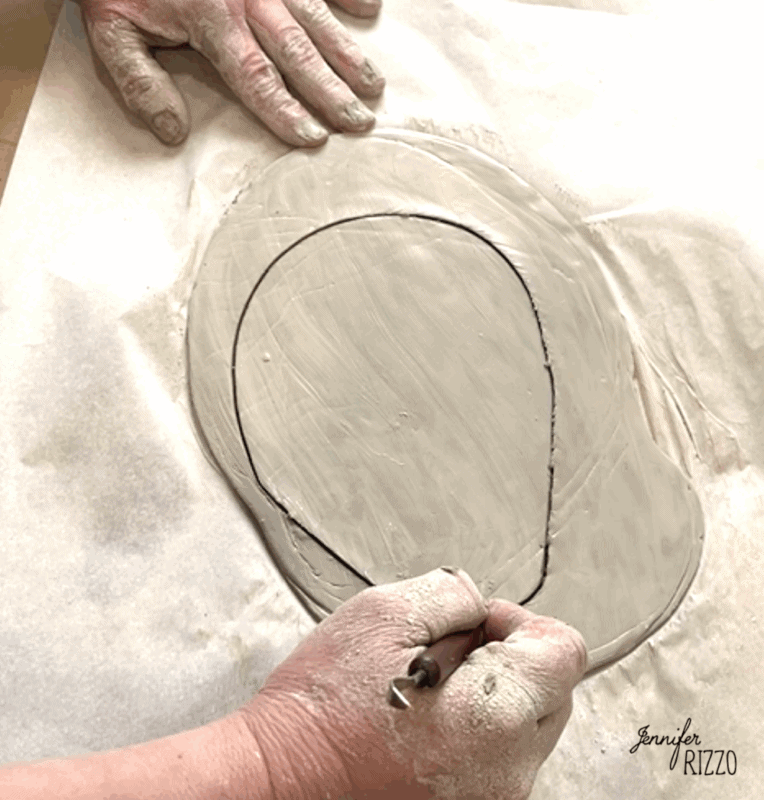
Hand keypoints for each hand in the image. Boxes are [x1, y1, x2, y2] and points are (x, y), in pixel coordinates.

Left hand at [80, 0, 384, 145]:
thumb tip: (172, 132)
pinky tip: (370, 8)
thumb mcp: (111, 28)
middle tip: (359, 123)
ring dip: (347, 53)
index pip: (257, 79)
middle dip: (331, 92)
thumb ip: (140, 82)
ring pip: (315, 18)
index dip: (286, 112)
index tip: (314, 139)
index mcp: (212, 23)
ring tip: (373, 85)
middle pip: (298, 54)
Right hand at [239, 567, 587, 799]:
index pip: (564, 650)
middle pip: (554, 689)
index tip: (475, 623)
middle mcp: (508, 772)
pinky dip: (476, 728)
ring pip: (529, 724)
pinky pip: (502, 755)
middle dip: (508, 656)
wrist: (279, 782)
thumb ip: (452, 592)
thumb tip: (480, 604)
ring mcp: (493, 798)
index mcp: (495, 718)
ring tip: (428, 691)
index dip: (518, 620)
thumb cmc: (321, 709)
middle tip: (445, 653)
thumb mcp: (382, 614)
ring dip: (491, 693)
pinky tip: (425, 721)